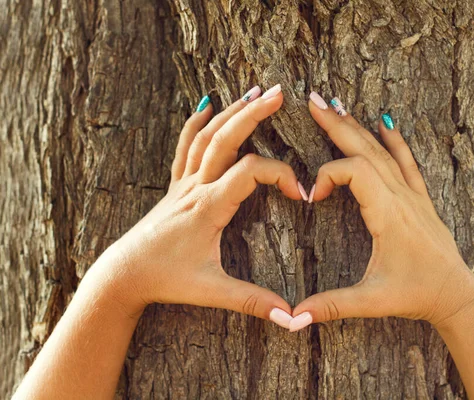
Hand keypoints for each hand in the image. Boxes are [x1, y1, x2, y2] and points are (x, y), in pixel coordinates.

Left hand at [91, 84, 301, 327]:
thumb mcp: (211, 291)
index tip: (302, 194)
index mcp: (209, 206)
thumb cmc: (165, 279)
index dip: (282, 175)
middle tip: (278, 93)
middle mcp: (195, 187)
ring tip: (253, 91)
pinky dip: (195, 122)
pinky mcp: (175, 186)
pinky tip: (205, 103)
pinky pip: (185, 146)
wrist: (123, 273)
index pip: (251, 171)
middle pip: (226, 138)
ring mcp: (182, 183)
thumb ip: (252, 301)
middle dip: (254, 113)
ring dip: (231, 111)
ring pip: (206, 136)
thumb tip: (290, 316)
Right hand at [290, 93, 473, 330]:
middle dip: (336, 124)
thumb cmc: (417, 295)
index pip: (354, 171)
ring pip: (383, 150)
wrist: (457, 294)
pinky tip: (387, 121)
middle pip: (366, 148)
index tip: (311, 199)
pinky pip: (406, 161)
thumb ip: (331, 306)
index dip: (326, 176)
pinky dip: (395, 139)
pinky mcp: (420, 198)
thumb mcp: (372, 301)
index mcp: (389, 213)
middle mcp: (401, 195)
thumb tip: (293, 317)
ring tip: (336, 104)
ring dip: (358, 126)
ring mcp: (413, 194)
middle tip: (312, 100)